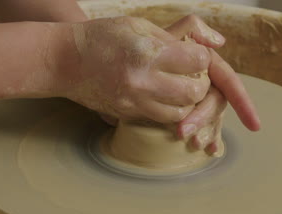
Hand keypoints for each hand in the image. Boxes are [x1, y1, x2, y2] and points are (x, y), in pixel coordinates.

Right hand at [59, 16, 223, 122]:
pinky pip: (160, 120)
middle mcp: (143, 80)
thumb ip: (180, 32)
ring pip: (180, 113)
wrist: (64, 61)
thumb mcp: (140, 25)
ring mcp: (134, 102)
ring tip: (177, 88)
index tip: (195, 56)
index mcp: (148, 52)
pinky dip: (168, 111)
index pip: (199, 61)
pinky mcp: (127, 115)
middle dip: (200, 84)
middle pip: (194, 93)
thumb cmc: (103, 37)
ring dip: (186, 102)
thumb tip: (218, 42)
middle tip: (192, 76)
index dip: (202, 58)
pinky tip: (161, 97)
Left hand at [165, 15, 260, 154]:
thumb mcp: (169, 36)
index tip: (253, 125)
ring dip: (205, 131)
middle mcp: (207, 82)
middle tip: (182, 131)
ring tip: (193, 143)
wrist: (132, 63)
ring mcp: (200, 99)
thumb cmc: (152, 49)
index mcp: (207, 65)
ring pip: (211, 119)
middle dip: (203, 119)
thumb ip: (192, 31)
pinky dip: (209, 139)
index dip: (243, 103)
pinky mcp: (192, 111)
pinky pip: (204, 127)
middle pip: (215, 104)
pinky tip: (209, 150)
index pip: (229, 83)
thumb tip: (219, 43)